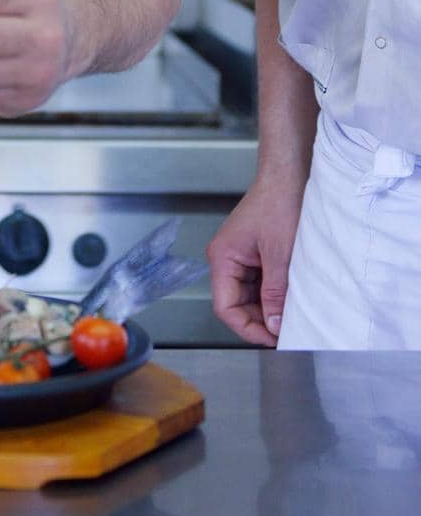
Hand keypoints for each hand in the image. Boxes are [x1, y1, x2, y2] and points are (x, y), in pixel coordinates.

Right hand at [207, 176, 305, 346]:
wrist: (289, 175)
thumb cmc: (280, 203)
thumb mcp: (280, 255)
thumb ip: (275, 293)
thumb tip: (275, 326)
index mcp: (222, 258)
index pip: (225, 307)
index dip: (247, 328)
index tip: (273, 339)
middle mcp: (226, 259)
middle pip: (236, 304)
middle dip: (261, 319)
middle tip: (288, 332)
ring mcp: (240, 257)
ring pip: (250, 296)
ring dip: (270, 307)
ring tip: (293, 314)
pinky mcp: (254, 253)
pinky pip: (260, 283)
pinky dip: (275, 293)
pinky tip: (292, 297)